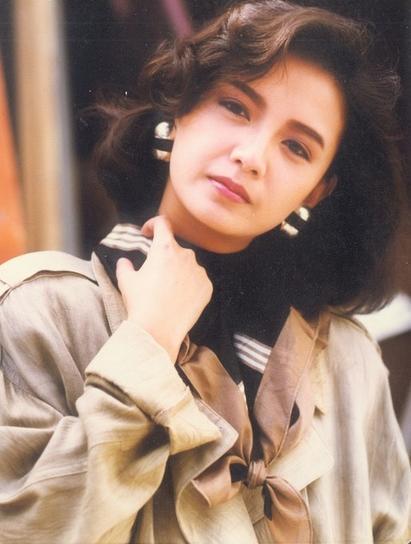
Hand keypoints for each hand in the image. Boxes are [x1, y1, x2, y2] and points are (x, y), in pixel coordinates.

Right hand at [116, 216, 212, 360]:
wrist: (159, 329)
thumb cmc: (141, 303)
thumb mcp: (126, 281)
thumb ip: (124, 266)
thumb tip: (125, 262)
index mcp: (165, 248)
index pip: (162, 223)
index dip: (153, 224)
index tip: (148, 232)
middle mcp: (186, 255)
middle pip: (174, 248)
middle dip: (164, 257)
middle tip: (154, 275)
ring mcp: (199, 271)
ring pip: (187, 265)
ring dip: (178, 272)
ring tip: (166, 291)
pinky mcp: (207, 287)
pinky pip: (198, 280)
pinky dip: (189, 285)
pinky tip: (178, 298)